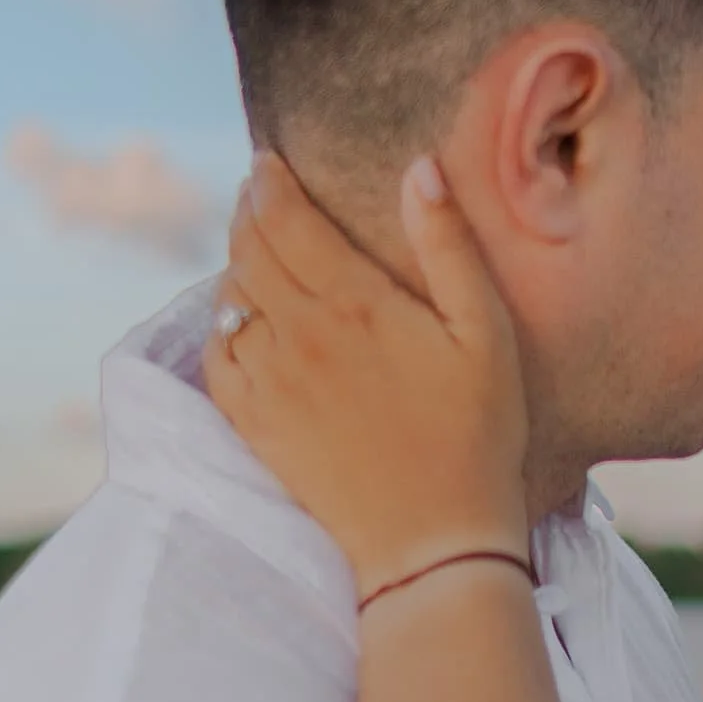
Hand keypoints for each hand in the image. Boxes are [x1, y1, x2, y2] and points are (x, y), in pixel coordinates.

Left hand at [205, 152, 531, 593]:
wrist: (432, 538)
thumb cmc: (476, 432)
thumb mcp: (485, 332)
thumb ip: (447, 245)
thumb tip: (418, 168)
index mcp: (355, 302)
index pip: (287, 220)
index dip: (269, 183)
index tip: (266, 163)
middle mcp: (300, 334)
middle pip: (248, 252)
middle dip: (246, 213)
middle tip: (254, 193)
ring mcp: (271, 382)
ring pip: (229, 301)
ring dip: (235, 265)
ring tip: (250, 249)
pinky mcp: (256, 424)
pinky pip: (216, 359)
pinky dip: (220, 328)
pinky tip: (238, 320)